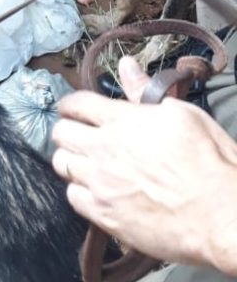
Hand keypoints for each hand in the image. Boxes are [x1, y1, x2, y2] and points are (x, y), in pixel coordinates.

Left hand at [51, 57, 236, 274]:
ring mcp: (101, 184)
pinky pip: (73, 197)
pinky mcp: (105, 216)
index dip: (71, 103)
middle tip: (80, 134)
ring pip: (61, 164)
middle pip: (61, 133)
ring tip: (85, 161)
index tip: (72, 108)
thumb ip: (145, 91)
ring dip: (71, 159)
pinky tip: (94, 190)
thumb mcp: (183, 114)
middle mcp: (103, 150)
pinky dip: (79, 191)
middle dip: (67, 129)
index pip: (77, 104)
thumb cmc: (210, 162)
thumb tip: (126, 65)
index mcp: (122, 121)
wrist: (221, 216)